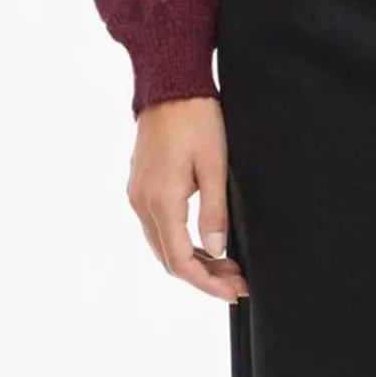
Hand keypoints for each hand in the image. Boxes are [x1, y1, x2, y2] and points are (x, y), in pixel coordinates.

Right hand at [126, 96, 249, 302]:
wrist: (170, 84)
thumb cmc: (196, 118)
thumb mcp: (214, 164)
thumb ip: (214, 211)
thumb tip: (217, 252)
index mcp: (161, 201)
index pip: (181, 262)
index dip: (207, 283)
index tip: (234, 291)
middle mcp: (142, 203)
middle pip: (169, 259)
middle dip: (203, 276)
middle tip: (237, 281)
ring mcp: (138, 194)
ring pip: (162, 244)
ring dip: (193, 260)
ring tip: (227, 265)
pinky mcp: (140, 185)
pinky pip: (157, 226)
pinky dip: (180, 241)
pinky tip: (204, 241)